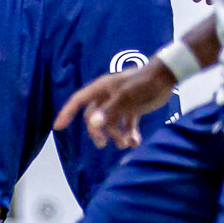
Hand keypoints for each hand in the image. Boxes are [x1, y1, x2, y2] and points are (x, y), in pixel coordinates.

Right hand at [54, 58, 176, 149]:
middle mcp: (108, 96)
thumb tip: (93, 124)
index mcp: (102, 89)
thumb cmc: (143, 83)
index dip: (67, 113)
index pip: (78, 101)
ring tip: (127, 144)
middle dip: (98, 131)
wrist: (165, 78)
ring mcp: (120, 103)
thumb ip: (109, 111)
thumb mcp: (126, 98)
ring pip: (110, 123)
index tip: (58, 127)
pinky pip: (125, 125)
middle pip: (94, 117)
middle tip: (104, 144)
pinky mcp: (132, 109)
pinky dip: (129, 134)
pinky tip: (135, 141)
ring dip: (116, 135)